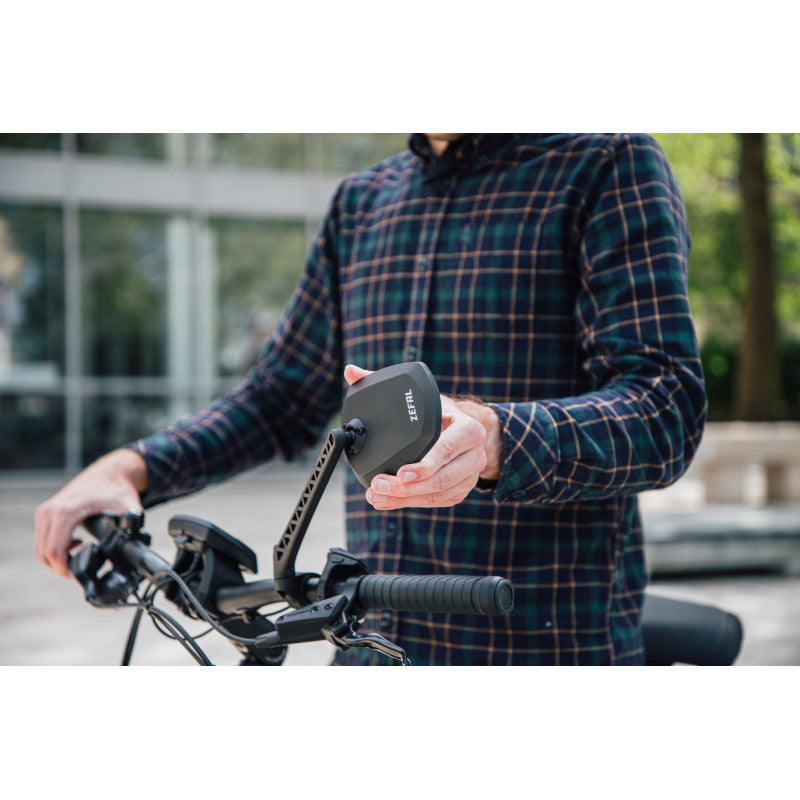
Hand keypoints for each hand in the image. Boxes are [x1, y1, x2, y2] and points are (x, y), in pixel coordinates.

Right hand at [34, 449, 148, 577]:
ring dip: (57, 558)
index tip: (78, 574)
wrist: (109, 472)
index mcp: (66, 512)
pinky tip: (76, 544)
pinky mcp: (46, 512)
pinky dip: (55, 548)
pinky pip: (43, 539)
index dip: (64, 569)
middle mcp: (50, 511)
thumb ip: (130, 528)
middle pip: (43, 553)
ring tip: (80, 556)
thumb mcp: (127, 510)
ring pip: (41, 548)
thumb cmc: (117, 489)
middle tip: (80, 570)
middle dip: (60, 567)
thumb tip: (132, 547)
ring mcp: (46, 511)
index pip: (53, 551)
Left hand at [344, 365, 502, 509]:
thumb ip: (383, 383)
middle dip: (408, 487)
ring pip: (437, 494)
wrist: (465, 432)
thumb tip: (351, 372)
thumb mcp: (421, 396)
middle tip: (379, 486)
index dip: (424, 464)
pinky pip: (435, 503)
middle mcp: (475, 455)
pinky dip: (409, 504)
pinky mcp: (460, 491)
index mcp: (469, 429)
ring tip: (377, 496)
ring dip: (405, 499)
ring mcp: (470, 476)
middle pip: (441, 478)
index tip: (400, 472)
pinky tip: (387, 502)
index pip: (448, 449)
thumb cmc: (440, 413)